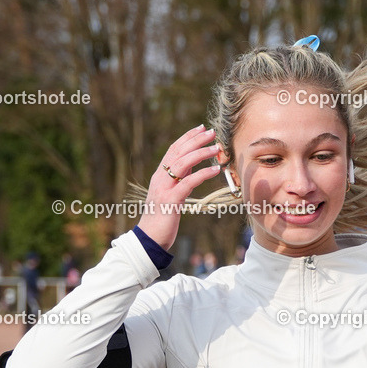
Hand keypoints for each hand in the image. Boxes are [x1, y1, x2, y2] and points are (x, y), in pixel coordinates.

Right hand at [137, 124, 220, 249]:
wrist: (149, 239)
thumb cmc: (161, 219)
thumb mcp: (169, 196)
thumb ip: (178, 182)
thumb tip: (191, 171)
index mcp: (159, 176)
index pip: (173, 150)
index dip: (187, 138)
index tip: (200, 128)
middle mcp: (160, 178)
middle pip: (178, 152)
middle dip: (196, 140)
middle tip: (212, 132)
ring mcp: (164, 188)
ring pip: (182, 163)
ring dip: (201, 153)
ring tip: (216, 148)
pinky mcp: (171, 200)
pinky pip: (188, 182)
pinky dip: (202, 174)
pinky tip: (215, 169)